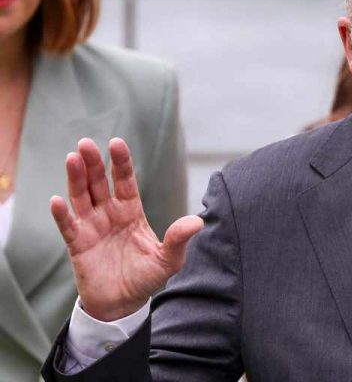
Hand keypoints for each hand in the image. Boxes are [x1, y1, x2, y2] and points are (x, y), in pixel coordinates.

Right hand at [50, 138, 202, 321]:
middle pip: (99, 183)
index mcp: (131, 211)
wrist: (123, 304)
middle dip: (93, 163)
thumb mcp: (169, 260)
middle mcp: (109, 214)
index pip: (125, 181)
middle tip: (86, 143)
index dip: (120, 162)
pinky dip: (62, 214)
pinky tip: (57, 201)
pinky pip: (68, 226)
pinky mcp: (77, 245)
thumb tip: (197, 222)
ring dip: (75, 178)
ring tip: (72, 158)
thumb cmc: (146, 278)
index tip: (116, 143)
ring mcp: (92, 227)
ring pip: (81, 197)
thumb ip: (179, 239)